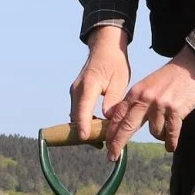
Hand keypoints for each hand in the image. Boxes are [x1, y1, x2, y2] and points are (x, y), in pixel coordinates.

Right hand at [69, 24, 131, 142]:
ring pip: (76, 115)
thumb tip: (107, 119)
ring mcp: (75, 92)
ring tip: (100, 141)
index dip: (83, 124)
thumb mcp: (119, 81)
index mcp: (89, 84)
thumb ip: (113, 100)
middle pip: (77, 115)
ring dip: (85, 127)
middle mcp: (77, 89)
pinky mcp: (76, 94)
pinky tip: (96, 129)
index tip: (83, 138)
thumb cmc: (114, 63)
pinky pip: (78, 111)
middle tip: (100, 145)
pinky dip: (84, 121)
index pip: (83, 108)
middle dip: (85, 132)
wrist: (104, 48)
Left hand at [102, 46, 194, 157]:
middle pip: (128, 126)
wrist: (190, 67)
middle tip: (112, 156)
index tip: (106, 145)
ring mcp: (160, 105)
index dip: (111, 132)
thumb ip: (135, 102)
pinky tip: (171, 146)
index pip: (118, 116)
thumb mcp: (146, 86)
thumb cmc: (168, 79)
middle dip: (118, 143)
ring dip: (159, 135)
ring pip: (154, 132)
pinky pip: (171, 133)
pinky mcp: (176, 110)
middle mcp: (145, 99)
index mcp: (136, 93)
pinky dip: (171, 141)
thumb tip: (122, 122)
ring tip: (165, 132)